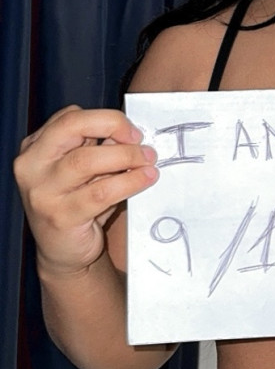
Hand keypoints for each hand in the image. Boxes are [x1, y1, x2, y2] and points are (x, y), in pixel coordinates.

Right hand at [14, 105, 157, 276]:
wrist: (63, 252)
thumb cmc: (76, 202)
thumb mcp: (82, 169)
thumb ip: (99, 146)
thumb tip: (131, 133)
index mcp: (35, 147)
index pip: (69, 117)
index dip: (106, 118)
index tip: (132, 130)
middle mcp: (32, 166)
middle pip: (72, 128)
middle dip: (114, 127)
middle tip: (141, 142)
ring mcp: (42, 192)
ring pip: (86, 160)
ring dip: (126, 156)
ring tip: (148, 162)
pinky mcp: (60, 216)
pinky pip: (100, 192)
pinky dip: (129, 182)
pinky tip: (144, 179)